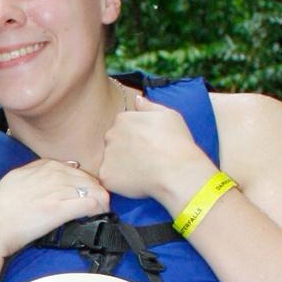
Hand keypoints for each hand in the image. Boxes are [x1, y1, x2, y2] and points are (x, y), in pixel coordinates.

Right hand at [0, 158, 109, 258]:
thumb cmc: (0, 208)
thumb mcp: (16, 180)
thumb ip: (36, 173)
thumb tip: (57, 173)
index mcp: (42, 165)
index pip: (75, 170)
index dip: (84, 184)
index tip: (85, 196)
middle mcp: (52, 173)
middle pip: (89, 178)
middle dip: (97, 192)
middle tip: (99, 205)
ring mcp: (57, 190)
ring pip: (94, 189)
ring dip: (101, 201)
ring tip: (103, 211)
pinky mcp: (60, 208)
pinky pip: (92, 204)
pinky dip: (100, 209)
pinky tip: (99, 216)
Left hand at [99, 90, 214, 205]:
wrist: (176, 171)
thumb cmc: (176, 142)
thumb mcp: (168, 115)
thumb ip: (149, 106)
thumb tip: (137, 99)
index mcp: (123, 119)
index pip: (121, 126)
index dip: (134, 138)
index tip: (147, 145)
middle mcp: (110, 135)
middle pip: (113, 143)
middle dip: (124, 150)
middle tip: (144, 160)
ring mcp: (106, 156)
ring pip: (110, 162)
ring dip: (121, 166)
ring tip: (141, 171)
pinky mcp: (105, 176)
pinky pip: (109, 179)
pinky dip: (119, 182)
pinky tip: (135, 181)